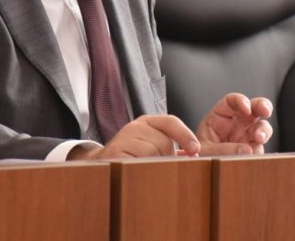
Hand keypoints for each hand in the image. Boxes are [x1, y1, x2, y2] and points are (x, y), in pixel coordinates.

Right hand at [68, 115, 199, 159]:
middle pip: (164, 142)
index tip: (195, 150)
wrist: (99, 167)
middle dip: (167, 158)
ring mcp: (123, 138)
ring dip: (154, 166)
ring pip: (152, 152)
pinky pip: (138, 162)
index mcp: (146, 122)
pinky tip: (139, 173)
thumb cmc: (130, 158)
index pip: (170, 122)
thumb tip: (196, 155)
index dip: (185, 136)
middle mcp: (134, 126)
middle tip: (158, 167)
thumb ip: (170, 147)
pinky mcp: (114, 153)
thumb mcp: (150, 146)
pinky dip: (143, 170)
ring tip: (145, 170)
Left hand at [196, 93, 272, 155]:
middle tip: (266, 111)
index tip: (246, 108)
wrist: (201, 174)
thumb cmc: (199, 156)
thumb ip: (222, 149)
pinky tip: (254, 156)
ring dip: (263, 131)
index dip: (241, 101)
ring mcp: (246, 136)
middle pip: (254, 107)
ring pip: (262, 126)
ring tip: (259, 139)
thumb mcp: (205, 150)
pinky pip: (260, 147)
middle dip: (262, 106)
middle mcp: (236, 123)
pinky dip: (260, 150)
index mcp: (220, 116)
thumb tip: (246, 149)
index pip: (232, 101)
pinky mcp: (252, 150)